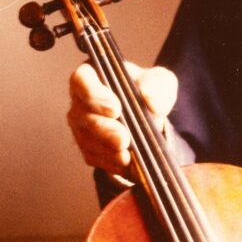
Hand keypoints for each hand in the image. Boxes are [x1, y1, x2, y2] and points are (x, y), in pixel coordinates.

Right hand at [67, 61, 177, 176]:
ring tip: (127, 157)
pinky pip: (93, 156)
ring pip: (86, 139)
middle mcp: (81, 100)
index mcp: (94, 76)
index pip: (81, 79)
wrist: (149, 116)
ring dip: (107, 150)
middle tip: (124, 139)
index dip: (94, 95)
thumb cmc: (148, 91)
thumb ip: (157, 84)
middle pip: (82, 115)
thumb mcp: (160, 81)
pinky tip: (125, 165)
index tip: (116, 108)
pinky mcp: (87, 147)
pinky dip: (110, 163)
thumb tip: (149, 97)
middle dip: (104, 130)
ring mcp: (81, 125)